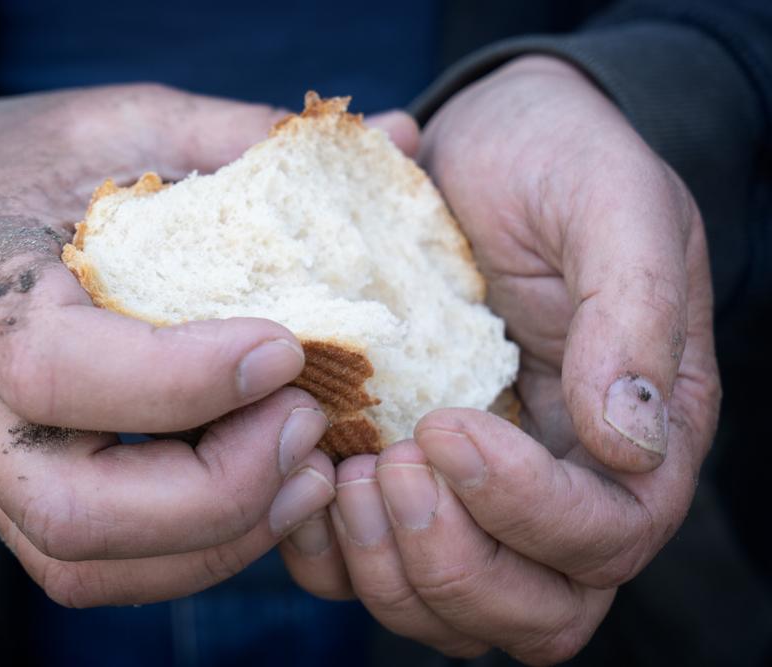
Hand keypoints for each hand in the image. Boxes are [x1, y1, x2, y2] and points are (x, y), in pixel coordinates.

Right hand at [0, 70, 428, 604]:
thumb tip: (402, 136)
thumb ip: (242, 137)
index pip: (56, 369)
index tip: (287, 348)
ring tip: (311, 467)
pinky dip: (197, 553)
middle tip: (310, 421)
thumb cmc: (24, 162)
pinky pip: (101, 568)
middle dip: (217, 489)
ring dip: (219, 537)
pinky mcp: (23, 492)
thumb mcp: (121, 122)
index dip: (182, 378)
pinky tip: (269, 491)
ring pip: (86, 562)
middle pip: (71, 511)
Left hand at [281, 55, 718, 662]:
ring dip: (385, 567)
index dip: (528, 511)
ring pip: (448, 610)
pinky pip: (368, 567)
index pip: (605, 537)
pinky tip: (301, 478)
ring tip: (341, 473)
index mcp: (633, 434)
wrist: (482, 142)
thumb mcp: (612, 206)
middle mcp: (562, 485)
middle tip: (388, 467)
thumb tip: (630, 441)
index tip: (445, 427)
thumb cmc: (555, 162)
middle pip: (534, 610)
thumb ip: (634, 314)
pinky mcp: (405, 477)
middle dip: (453, 561)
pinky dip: (328, 551)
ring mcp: (477, 493)